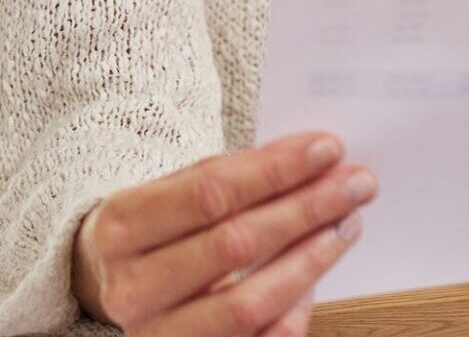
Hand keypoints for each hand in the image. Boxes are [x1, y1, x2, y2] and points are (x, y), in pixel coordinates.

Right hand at [72, 130, 376, 334]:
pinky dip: (294, 310)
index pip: (210, 193)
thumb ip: (232, 178)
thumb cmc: (155, 234)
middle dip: (306, 209)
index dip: (275, 170)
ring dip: (310, 260)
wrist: (114, 290)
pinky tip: (316, 277)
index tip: (326, 149)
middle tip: (355, 185)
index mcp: (121, 228)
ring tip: (345, 225)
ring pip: (249, 302)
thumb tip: (315, 160)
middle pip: (234, 245)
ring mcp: (156, 335)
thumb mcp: (171, 194)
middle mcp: (131, 288)